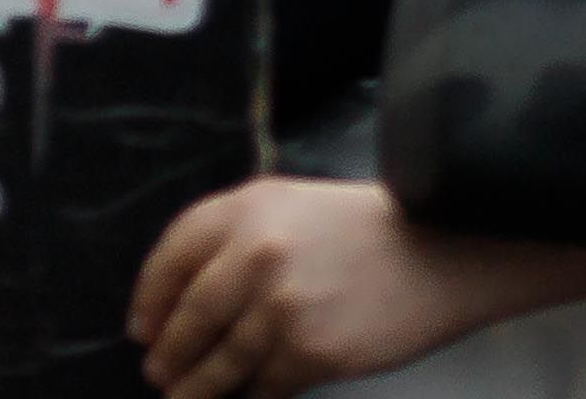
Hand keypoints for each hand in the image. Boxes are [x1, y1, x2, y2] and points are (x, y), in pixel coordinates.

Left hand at [129, 178, 585, 398]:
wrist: (443, 253)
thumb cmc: (367, 230)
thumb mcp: (294, 207)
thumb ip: (235, 239)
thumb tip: (171, 303)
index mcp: (249, 207)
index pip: (172, 257)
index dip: (150, 298)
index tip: (142, 328)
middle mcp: (257, 253)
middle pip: (186, 320)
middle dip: (168, 355)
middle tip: (161, 373)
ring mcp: (281, 307)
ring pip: (217, 364)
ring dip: (197, 387)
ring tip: (189, 395)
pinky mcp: (307, 353)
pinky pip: (260, 387)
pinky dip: (251, 393)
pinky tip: (254, 390)